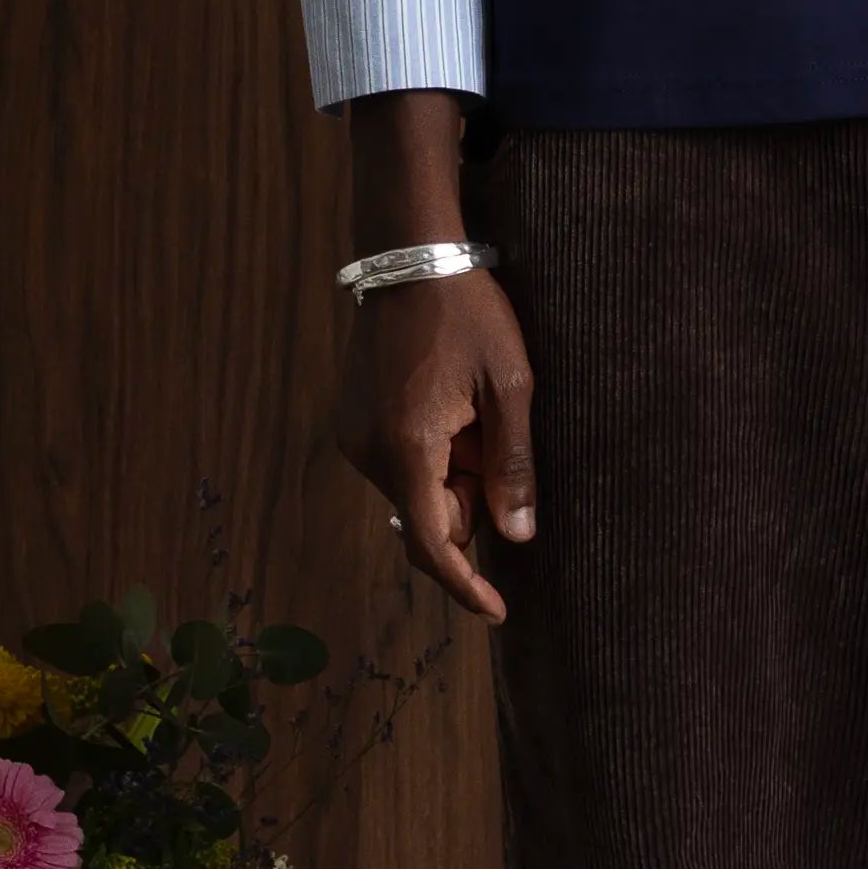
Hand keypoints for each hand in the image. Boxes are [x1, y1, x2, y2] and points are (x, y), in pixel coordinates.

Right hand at [336, 270, 536, 620]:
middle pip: (426, 516)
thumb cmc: (469, 315)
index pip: (431, 544)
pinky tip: (449, 406)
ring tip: (472, 410)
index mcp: (408, 448)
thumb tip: (516, 537)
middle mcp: (368, 451)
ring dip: (450, 473)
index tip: (496, 610)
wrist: (410, 257)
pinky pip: (398, 462)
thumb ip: (512, 466)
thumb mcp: (510, 386)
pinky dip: (430, 455)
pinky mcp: (350, 420)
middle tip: (495, 439)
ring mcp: (353, 435)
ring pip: (413, 489)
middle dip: (467, 503)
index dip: (464, 585)